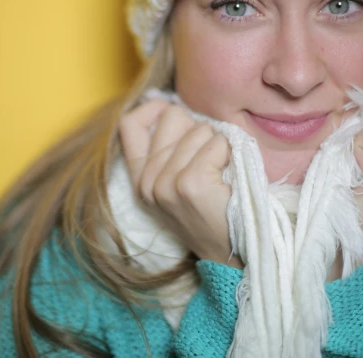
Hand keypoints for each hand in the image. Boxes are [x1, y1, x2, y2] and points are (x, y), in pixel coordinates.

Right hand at [118, 100, 241, 267]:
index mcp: (139, 179)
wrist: (233, 255)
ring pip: (199, 129)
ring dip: (218, 144)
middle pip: (172, 116)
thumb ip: (168, 150)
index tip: (177, 115)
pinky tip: (229, 175)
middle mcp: (146, 182)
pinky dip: (230, 152)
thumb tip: (173, 107)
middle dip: (198, 127)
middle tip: (209, 158)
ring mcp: (165, 184)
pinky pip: (217, 143)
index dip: (154, 108)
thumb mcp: (176, 184)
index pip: (129, 123)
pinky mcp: (189, 185)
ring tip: (220, 173)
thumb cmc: (213, 212)